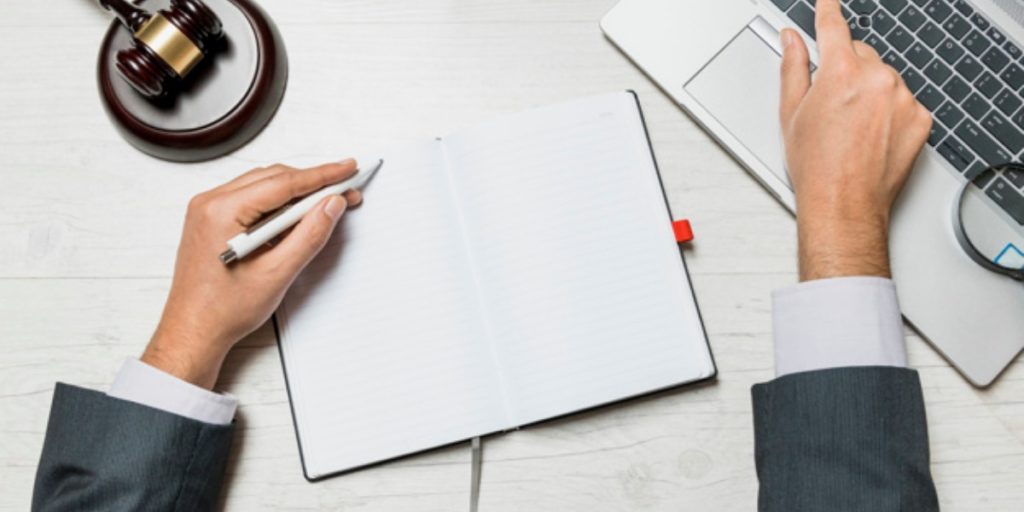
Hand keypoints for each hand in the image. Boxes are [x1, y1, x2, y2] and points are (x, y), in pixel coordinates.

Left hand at [142, 160, 363, 388]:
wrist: (194, 330)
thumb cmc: (223, 309)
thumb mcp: (277, 273)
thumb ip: (309, 235)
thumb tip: (331, 205)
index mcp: (222, 211)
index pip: (283, 182)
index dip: (322, 175)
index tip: (346, 170)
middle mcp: (210, 204)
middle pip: (273, 178)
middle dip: (313, 184)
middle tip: (344, 191)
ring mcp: (207, 210)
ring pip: (263, 186)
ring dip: (296, 193)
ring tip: (324, 205)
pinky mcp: (211, 219)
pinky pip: (250, 199)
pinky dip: (277, 204)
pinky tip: (295, 216)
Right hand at [779, 0, 931, 280]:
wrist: (844, 204)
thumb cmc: (815, 167)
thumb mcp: (791, 113)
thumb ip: (793, 67)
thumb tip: (792, 41)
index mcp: (840, 73)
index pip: (834, 27)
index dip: (828, 11)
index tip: (828, 2)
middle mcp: (876, 80)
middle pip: (861, 54)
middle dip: (846, 69)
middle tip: (830, 102)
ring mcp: (903, 98)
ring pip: (884, 78)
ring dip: (870, 91)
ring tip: (851, 127)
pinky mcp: (920, 117)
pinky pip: (904, 101)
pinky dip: (890, 111)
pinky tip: (871, 135)